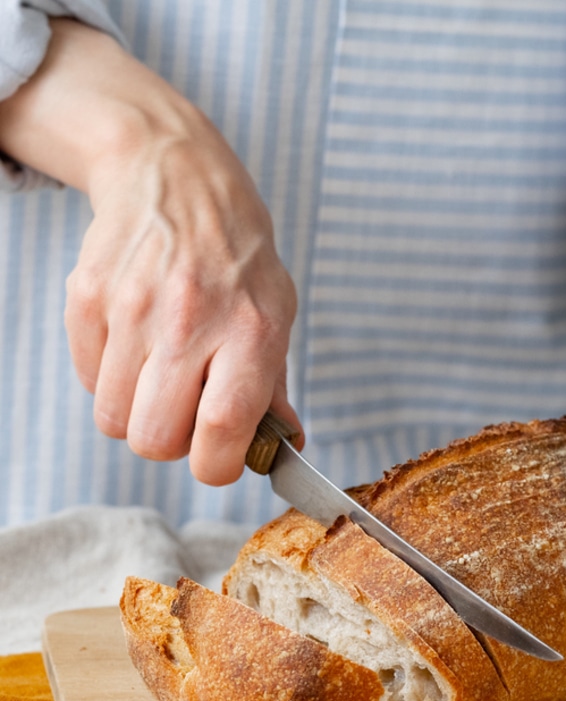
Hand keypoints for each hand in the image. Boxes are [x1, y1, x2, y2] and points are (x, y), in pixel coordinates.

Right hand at [0, 19, 300, 484]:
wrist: (175, 176)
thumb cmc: (236, 255)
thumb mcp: (277, 312)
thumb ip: (275, 387)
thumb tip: (284, 447)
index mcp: (251, 330)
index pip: (222, 430)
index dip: (217, 465)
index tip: (219, 459)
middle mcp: (191, 320)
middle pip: (155, 438)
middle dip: (170, 444)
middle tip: (185, 416)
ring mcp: (132, 308)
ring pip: (114, 418)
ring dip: (137, 414)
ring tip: (161, 378)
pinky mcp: (87, 298)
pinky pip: (89, 381)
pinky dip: (110, 380)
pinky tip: (137, 347)